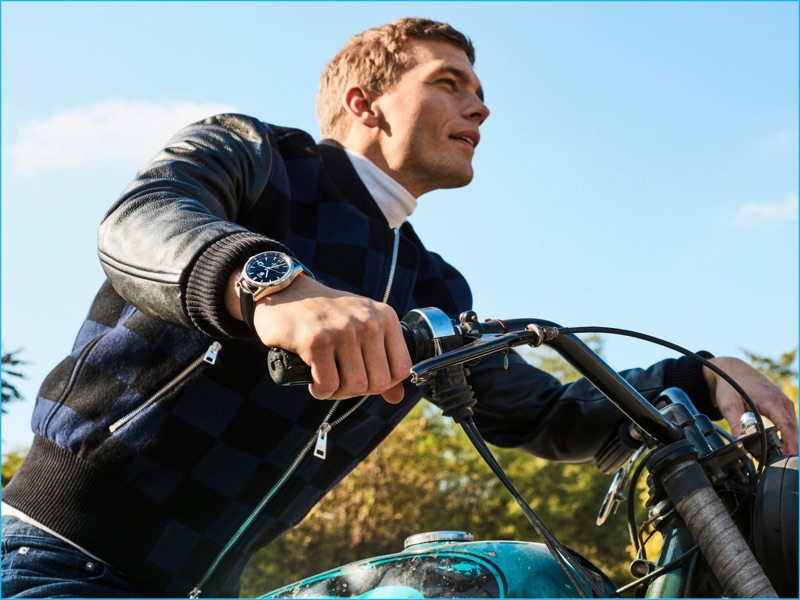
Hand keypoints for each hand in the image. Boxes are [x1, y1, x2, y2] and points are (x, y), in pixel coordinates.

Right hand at [227, 271, 411, 403]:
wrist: (285, 293)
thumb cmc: (326, 315)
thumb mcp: (361, 327)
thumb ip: (382, 360)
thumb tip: (397, 398)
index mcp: (385, 317)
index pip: (402, 369)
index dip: (383, 383)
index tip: (363, 377)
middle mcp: (368, 322)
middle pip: (379, 382)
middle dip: (358, 390)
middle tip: (340, 381)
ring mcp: (343, 331)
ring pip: (355, 386)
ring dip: (338, 392)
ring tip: (326, 379)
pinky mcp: (316, 342)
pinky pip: (329, 386)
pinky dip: (320, 391)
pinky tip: (314, 382)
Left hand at [703, 357, 797, 453]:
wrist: (730, 370)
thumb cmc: (729, 384)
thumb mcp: (728, 404)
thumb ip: (736, 424)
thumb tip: (741, 441)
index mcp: (771, 400)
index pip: (787, 426)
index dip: (791, 443)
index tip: (789, 457)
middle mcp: (781, 400)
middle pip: (792, 428)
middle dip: (790, 446)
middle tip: (783, 463)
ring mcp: (783, 402)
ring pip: (791, 426)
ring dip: (788, 440)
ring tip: (780, 457)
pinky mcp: (781, 405)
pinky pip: (788, 422)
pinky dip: (786, 433)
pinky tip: (779, 444)